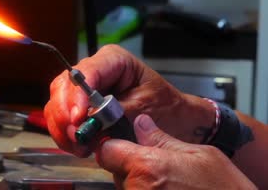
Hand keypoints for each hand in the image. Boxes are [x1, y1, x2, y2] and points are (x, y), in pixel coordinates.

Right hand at [44, 44, 214, 155]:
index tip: (78, 118)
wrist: (174, 120)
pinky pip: (61, 117)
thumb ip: (116, 113)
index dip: (77, 95)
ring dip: (62, 127)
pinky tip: (77, 145)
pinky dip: (64, 133)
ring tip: (79, 145)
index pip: (86, 72)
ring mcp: (83, 89)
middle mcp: (94, 70)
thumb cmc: (165, 107)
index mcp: (113, 60)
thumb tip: (90, 122)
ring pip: (57, 103)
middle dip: (65, 114)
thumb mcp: (144, 108)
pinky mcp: (79, 106)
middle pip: (63, 86)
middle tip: (75, 135)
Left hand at [97, 114, 255, 188]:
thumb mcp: (200, 155)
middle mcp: (136, 189)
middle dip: (130, 165)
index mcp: (146, 167)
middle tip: (157, 166)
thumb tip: (141, 124)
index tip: (121, 144)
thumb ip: (162, 139)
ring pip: (125, 186)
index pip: (106, 150)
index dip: (113, 145)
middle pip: (115, 170)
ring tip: (167, 183)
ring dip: (138, 182)